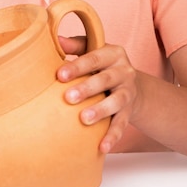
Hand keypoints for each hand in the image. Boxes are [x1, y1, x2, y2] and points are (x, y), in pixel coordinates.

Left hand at [57, 37, 137, 153]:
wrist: (130, 84)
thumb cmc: (101, 65)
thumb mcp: (92, 50)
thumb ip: (76, 45)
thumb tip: (56, 39)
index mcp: (114, 53)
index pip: (95, 57)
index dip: (77, 66)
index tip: (59, 75)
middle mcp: (125, 71)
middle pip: (106, 79)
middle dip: (87, 88)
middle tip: (68, 97)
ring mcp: (128, 92)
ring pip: (117, 101)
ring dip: (101, 111)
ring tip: (84, 119)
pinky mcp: (129, 111)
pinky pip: (122, 124)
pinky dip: (113, 136)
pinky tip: (101, 147)